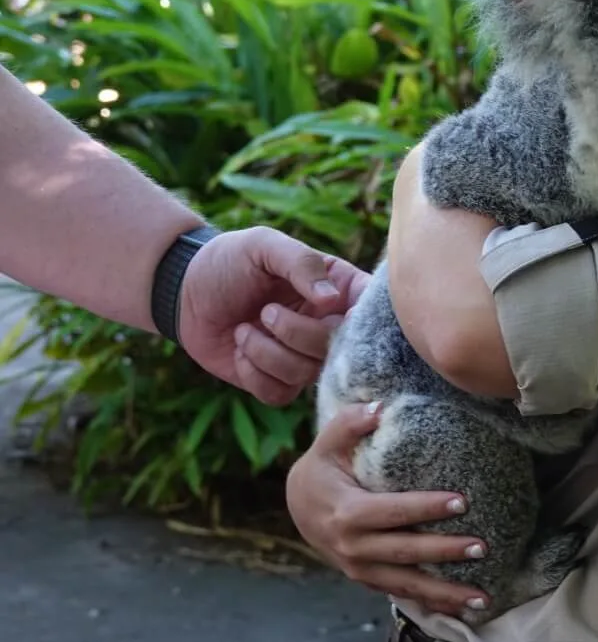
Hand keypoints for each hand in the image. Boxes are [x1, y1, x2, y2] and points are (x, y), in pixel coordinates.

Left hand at [179, 227, 368, 403]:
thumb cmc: (229, 260)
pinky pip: (280, 394)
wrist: (183, 291)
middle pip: (339, 349)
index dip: (358, 321)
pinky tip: (240, 349)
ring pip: (307, 375)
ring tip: (245, 329)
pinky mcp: (276, 382)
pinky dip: (254, 373)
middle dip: (297, 334)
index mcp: (336, 289)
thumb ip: (301, 265)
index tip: (332, 316)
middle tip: (266, 312)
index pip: (369, 311)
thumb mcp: (264, 246)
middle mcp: (327, 326)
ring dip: (268, 352)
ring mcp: (303, 357)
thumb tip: (332, 300)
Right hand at [286, 404, 490, 615]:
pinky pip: (402, 594)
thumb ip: (350, 422)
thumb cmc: (321, 469)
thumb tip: (380, 408)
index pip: (394, 512)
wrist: (297, 507)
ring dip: (445, 593)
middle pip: (406, 552)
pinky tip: (462, 608)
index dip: (427, 508)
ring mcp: (359, 569)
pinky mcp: (367, 580)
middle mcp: (353, 547)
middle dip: (445, 551)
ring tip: (482, 598)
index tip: (462, 501)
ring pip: (407, 585)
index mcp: (346, 512)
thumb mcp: (326, 442)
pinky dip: (432, 603)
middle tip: (483, 547)